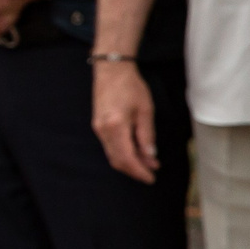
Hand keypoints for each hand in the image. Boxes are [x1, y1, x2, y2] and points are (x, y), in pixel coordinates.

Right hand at [92, 60, 159, 183]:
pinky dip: (123, 153)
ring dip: (129, 162)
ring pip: (112, 154)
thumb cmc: (131, 87)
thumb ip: (146, 135)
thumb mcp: (145, 111)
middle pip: (117, 160)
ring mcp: (98, 128)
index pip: (127, 158)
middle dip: (134, 170)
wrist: (111, 70)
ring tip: (147, 163)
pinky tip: (136, 151)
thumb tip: (150, 156)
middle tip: (151, 173)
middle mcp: (103, 130)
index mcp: (116, 126)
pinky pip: (110, 146)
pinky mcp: (98, 125)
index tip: (151, 178)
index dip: (140, 171)